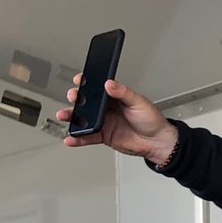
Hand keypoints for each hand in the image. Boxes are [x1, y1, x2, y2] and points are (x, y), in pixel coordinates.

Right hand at [57, 76, 177, 163]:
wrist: (158, 143)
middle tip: (73, 97)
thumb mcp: (139, 102)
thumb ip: (123, 93)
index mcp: (115, 97)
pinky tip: (70, 138)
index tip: (79, 79)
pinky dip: (78, 138)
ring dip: (71, 117)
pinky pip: (87, 136)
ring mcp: (104, 122)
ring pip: (83, 118)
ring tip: (63, 116)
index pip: (97, 87)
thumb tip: (110, 84)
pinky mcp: (103, 136)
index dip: (87, 83)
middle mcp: (107, 108)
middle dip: (76, 98)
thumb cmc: (153, 121)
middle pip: (86, 101)